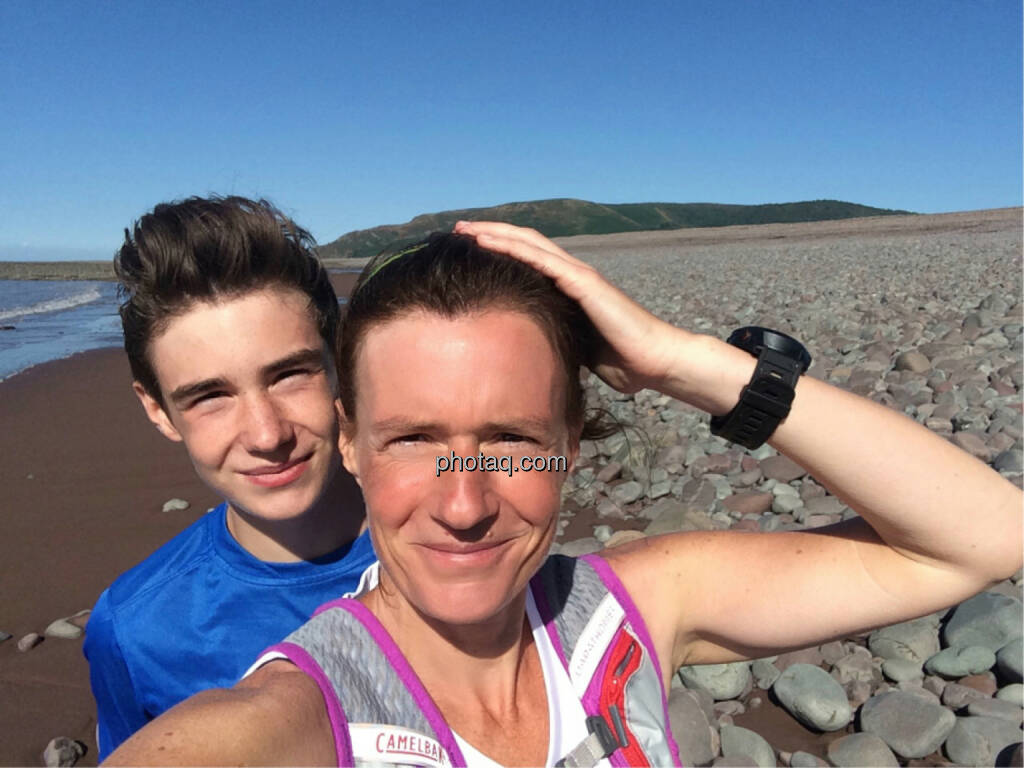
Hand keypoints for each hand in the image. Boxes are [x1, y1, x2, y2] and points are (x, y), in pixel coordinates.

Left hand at [453, 221, 687, 393]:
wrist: (654, 361)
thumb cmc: (622, 361)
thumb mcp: (576, 348)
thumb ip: (556, 341)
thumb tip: (532, 357)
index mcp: (569, 288)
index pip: (529, 259)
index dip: (500, 250)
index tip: (469, 249)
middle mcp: (572, 275)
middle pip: (524, 243)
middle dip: (490, 234)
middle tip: (458, 230)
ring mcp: (579, 275)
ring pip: (530, 244)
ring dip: (496, 234)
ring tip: (466, 229)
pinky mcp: (584, 283)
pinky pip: (543, 260)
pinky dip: (514, 248)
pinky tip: (490, 242)